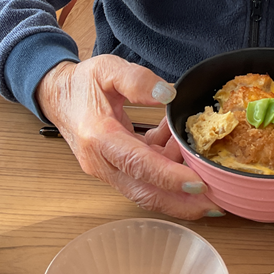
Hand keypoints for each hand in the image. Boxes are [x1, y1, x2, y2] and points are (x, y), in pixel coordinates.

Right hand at [35, 56, 222, 219]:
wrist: (57, 96)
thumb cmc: (82, 83)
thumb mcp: (108, 68)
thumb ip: (137, 80)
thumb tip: (168, 95)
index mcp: (99, 136)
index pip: (138, 164)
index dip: (169, 177)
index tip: (199, 183)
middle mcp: (101, 161)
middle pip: (144, 192)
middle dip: (181, 202)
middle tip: (216, 204)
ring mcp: (106, 170)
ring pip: (145, 191)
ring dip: (177, 190)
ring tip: (208, 176)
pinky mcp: (114, 170)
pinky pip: (143, 178)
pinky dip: (166, 171)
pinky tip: (180, 150)